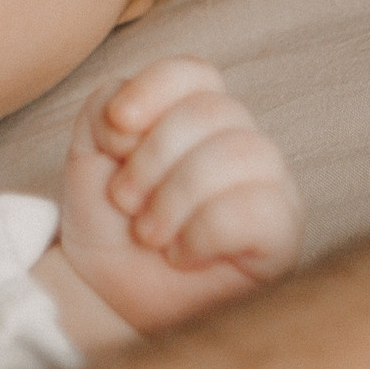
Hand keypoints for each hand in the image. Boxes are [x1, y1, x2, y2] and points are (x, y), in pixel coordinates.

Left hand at [57, 57, 301, 333]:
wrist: (108, 296)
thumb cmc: (109, 223)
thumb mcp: (87, 155)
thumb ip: (103, 110)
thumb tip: (131, 116)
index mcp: (197, 116)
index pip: (197, 72)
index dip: (153, 90)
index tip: (115, 131)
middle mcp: (241, 143)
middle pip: (214, 111)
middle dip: (153, 158)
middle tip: (126, 202)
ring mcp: (269, 188)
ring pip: (243, 152)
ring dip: (177, 196)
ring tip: (150, 233)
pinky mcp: (282, 238)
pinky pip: (260, 209)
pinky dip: (205, 231)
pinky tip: (182, 255)